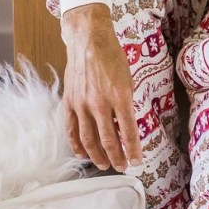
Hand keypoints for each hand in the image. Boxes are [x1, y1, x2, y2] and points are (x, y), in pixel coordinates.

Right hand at [61, 3, 141, 171]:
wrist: (89, 42)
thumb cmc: (113, 58)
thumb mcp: (129, 80)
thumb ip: (127, 103)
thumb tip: (126, 125)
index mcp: (120, 97)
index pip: (128, 131)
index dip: (133, 149)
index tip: (138, 161)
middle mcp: (100, 104)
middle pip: (108, 140)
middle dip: (117, 157)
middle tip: (123, 166)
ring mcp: (82, 104)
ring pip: (88, 139)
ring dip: (97, 155)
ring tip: (105, 165)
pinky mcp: (70, 102)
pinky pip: (72, 129)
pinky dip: (77, 144)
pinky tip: (83, 154)